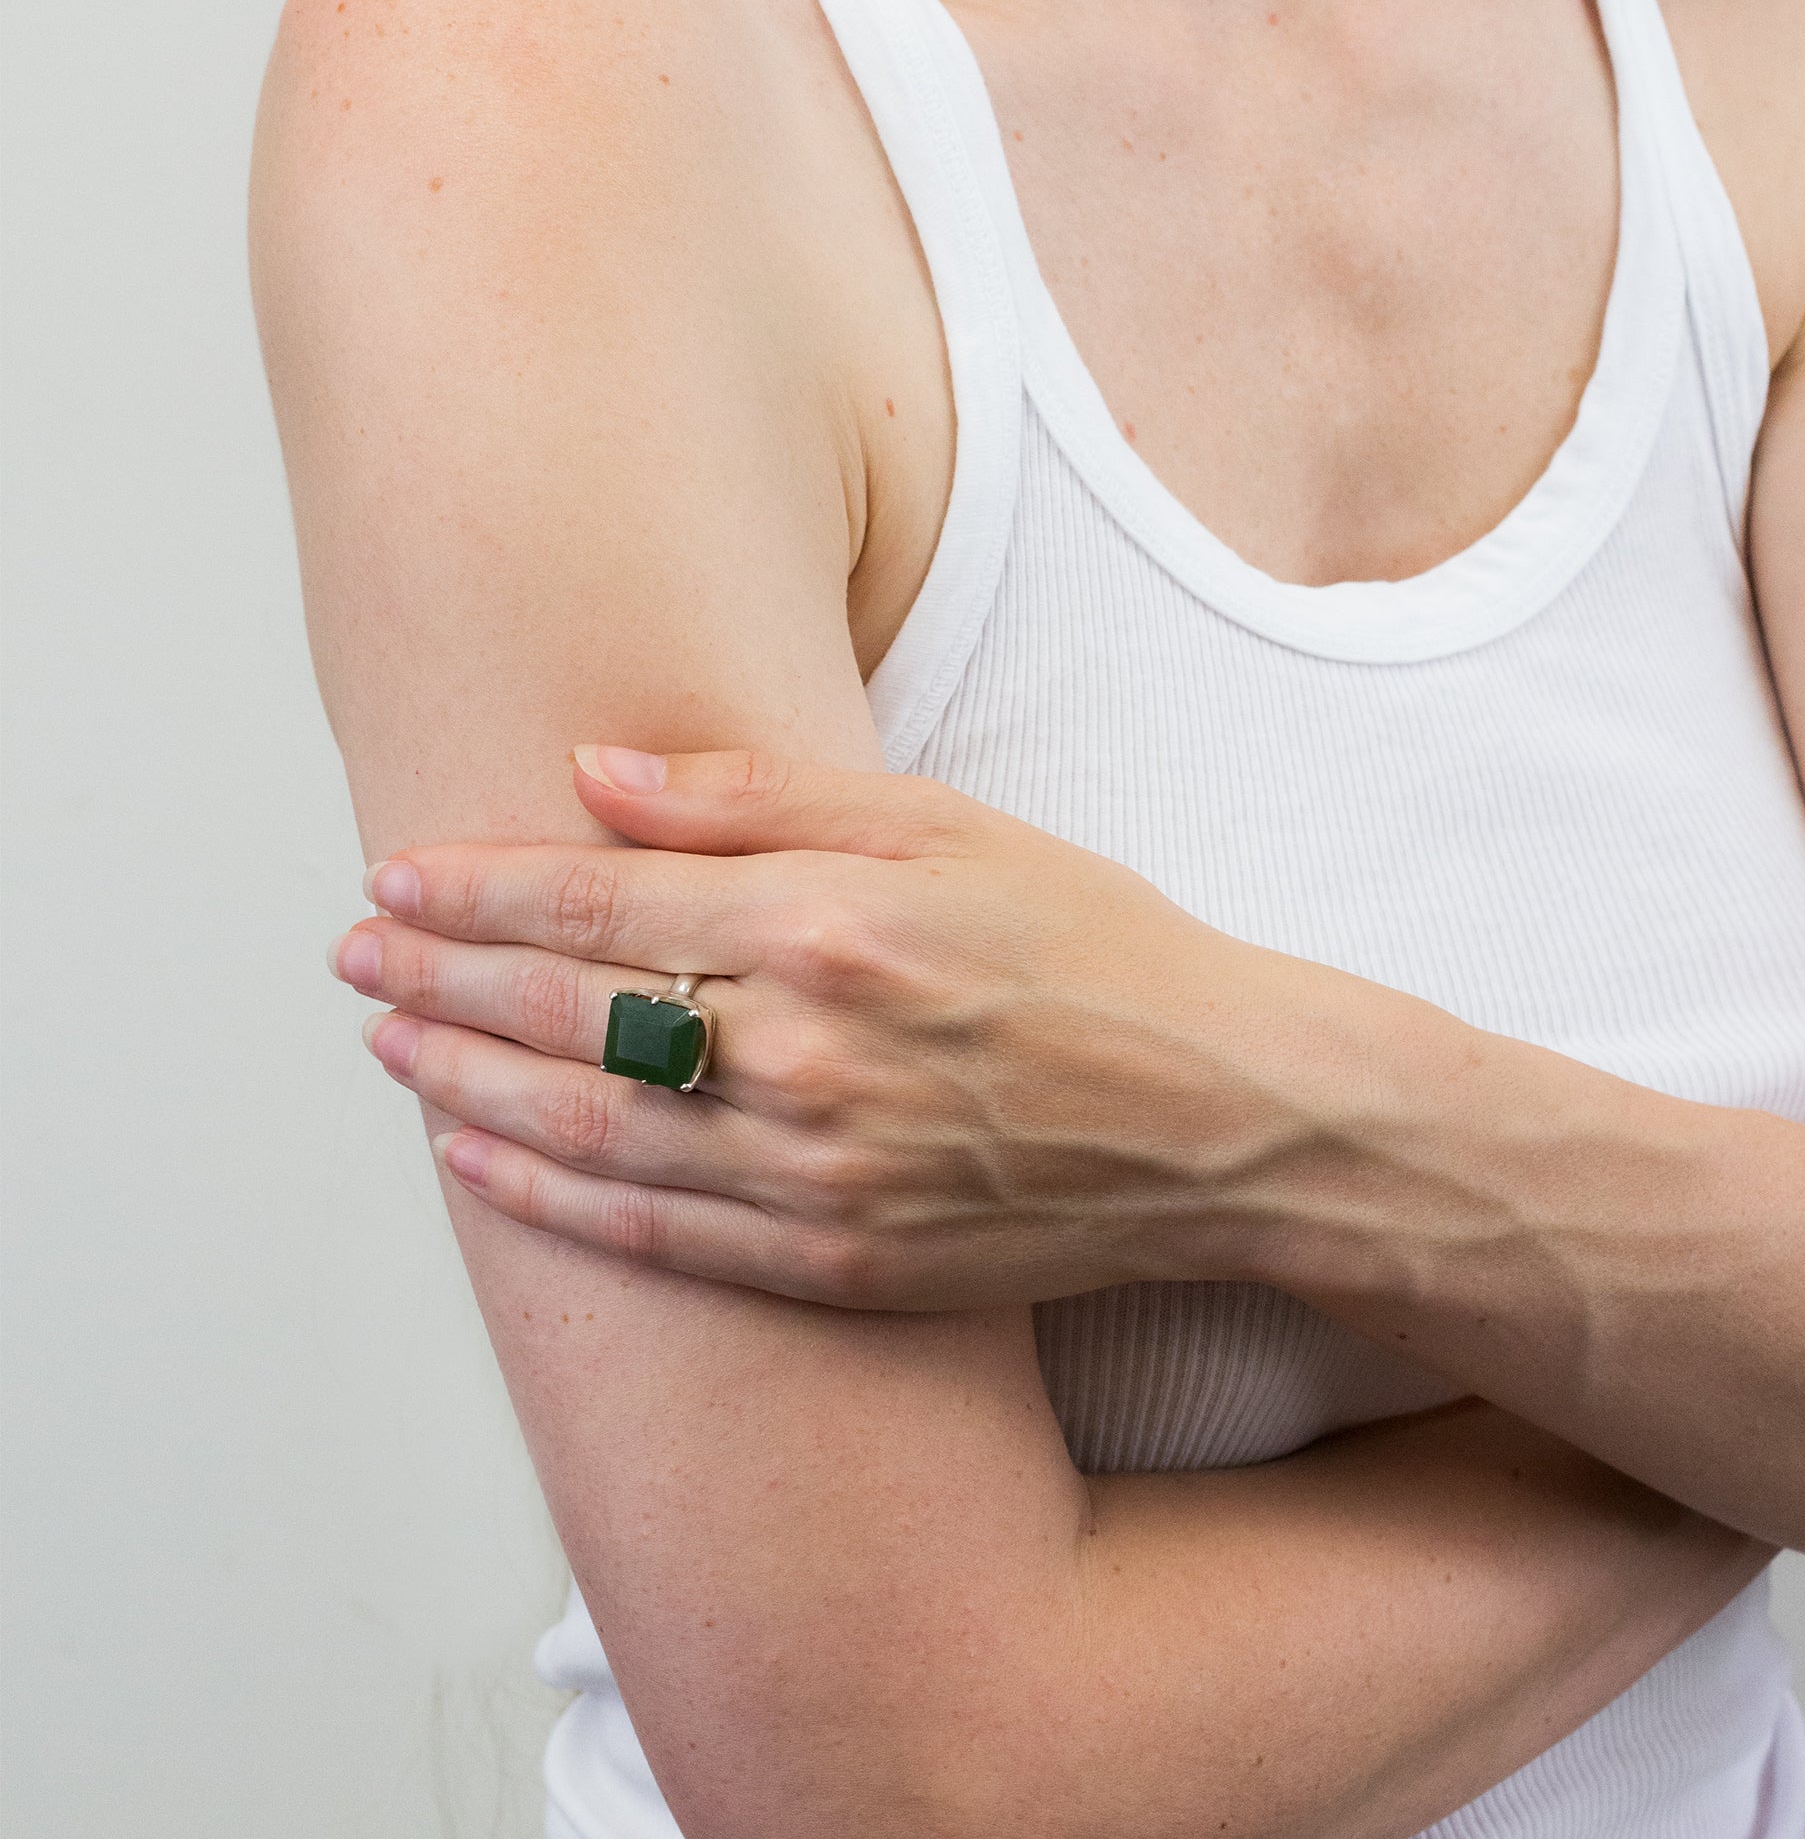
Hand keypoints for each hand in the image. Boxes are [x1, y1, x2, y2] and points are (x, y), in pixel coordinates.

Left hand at [336, 747, 1351, 1306]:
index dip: (481, 888)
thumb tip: (599, 777)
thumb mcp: (953, 828)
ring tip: (387, 1046)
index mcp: (831, 923)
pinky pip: (656, 1235)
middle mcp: (804, 1051)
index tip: (398, 875)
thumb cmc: (1097, 951)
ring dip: (464, 1082)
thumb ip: (768, 798)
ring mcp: (816, 1171)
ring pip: (586, 1128)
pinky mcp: (837, 1261)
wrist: (1216, 1117)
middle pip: (569, 1010)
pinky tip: (477, 1164)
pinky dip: (548, 1200)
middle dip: (442, 974)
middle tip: (355, 952)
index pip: (601, 899)